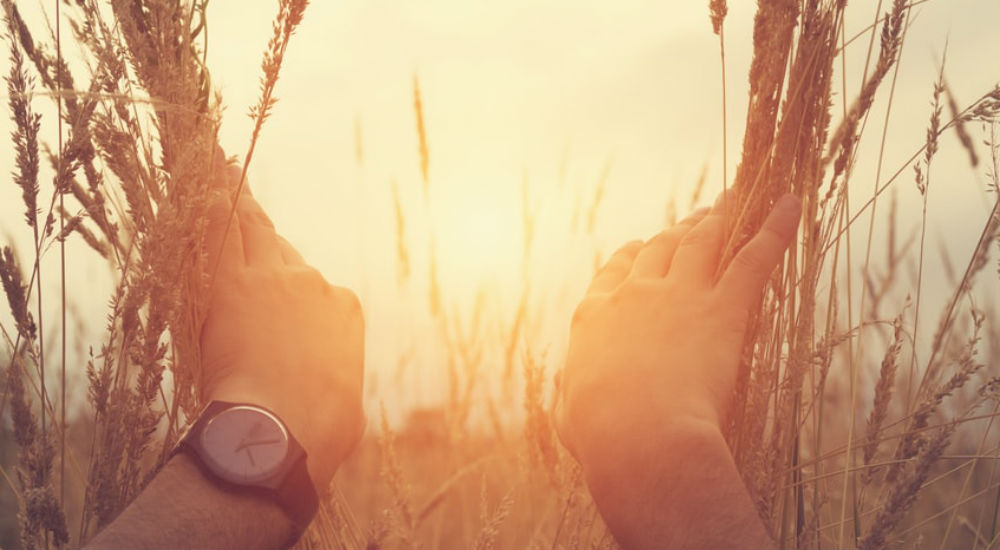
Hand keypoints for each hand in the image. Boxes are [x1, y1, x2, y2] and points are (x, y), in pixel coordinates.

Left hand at [200, 160, 364, 491]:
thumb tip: (338, 407)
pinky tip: (204, 166)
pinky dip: (214, 194)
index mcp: (343, 312)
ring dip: (231, 194)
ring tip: (215, 163)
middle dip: (255, 217)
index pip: (309, 286)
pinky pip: (221, 228)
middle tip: (234, 179)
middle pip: (277, 244)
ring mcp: (275, 278)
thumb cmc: (320, 432)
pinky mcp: (233, 282)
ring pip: (250, 225)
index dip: (284, 284)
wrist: (288, 429)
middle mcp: (313, 284)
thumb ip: (336, 388)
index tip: (270, 287)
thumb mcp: (345, 408)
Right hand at [554, 193, 800, 476]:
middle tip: (699, 216)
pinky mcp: (722, 309)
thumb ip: (571, 399)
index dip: (632, 254)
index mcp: (593, 317)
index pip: (614, 271)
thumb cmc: (601, 436)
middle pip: (660, 247)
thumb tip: (570, 407)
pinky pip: (753, 259)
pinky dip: (776, 228)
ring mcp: (678, 296)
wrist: (639, 434)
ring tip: (734, 198)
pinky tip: (790, 204)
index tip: (642, 245)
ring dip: (720, 216)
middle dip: (680, 228)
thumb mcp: (569, 416)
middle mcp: (634, 295)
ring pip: (702, 242)